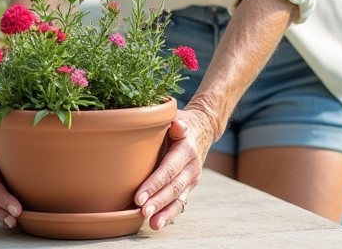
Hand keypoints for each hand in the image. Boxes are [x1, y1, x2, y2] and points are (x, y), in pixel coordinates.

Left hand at [134, 107, 215, 230]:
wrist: (203, 129)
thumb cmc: (181, 123)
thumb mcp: (178, 117)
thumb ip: (176, 123)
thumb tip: (178, 127)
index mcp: (186, 149)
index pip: (169, 169)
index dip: (154, 184)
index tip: (139, 196)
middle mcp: (191, 166)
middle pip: (174, 187)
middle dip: (158, 201)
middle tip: (142, 211)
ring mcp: (192, 178)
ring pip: (178, 198)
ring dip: (165, 212)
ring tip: (152, 223)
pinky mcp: (189, 186)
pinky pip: (181, 202)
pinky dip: (170, 214)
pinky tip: (158, 223)